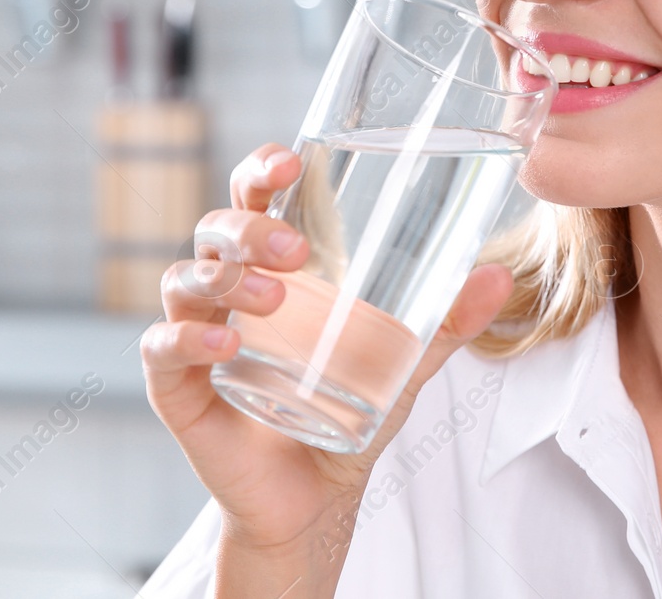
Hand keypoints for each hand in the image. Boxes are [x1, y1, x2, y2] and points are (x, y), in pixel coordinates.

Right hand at [142, 142, 513, 593]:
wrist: (318, 498)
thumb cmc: (350, 410)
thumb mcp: (403, 362)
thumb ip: (446, 322)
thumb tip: (499, 276)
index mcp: (275, 267)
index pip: (253, 199)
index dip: (261, 171)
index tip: (290, 163)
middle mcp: (228, 290)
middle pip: (216, 229)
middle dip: (250, 228)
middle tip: (294, 251)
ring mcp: (197, 334)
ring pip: (185, 278)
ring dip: (226, 279)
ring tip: (273, 301)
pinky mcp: (176, 387)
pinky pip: (162, 347)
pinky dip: (188, 337)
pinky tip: (226, 342)